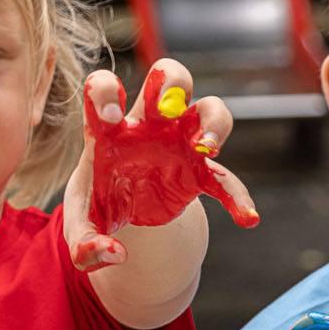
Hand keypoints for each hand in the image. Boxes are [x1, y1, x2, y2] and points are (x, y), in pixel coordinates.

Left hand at [67, 61, 258, 272]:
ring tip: (206, 151)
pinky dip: (237, 196)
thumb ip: (83, 242)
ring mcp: (180, 143)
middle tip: (166, 107)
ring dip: (214, 123)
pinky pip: (226, 177)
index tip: (111, 117)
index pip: (103, 88)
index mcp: (110, 130)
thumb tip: (113, 254)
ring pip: (210, 109)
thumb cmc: (99, 203)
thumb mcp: (82, 224)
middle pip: (168, 75)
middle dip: (172, 81)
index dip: (106, 92)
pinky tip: (246, 218)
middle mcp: (149, 126)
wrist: (125, 214)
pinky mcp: (201, 172)